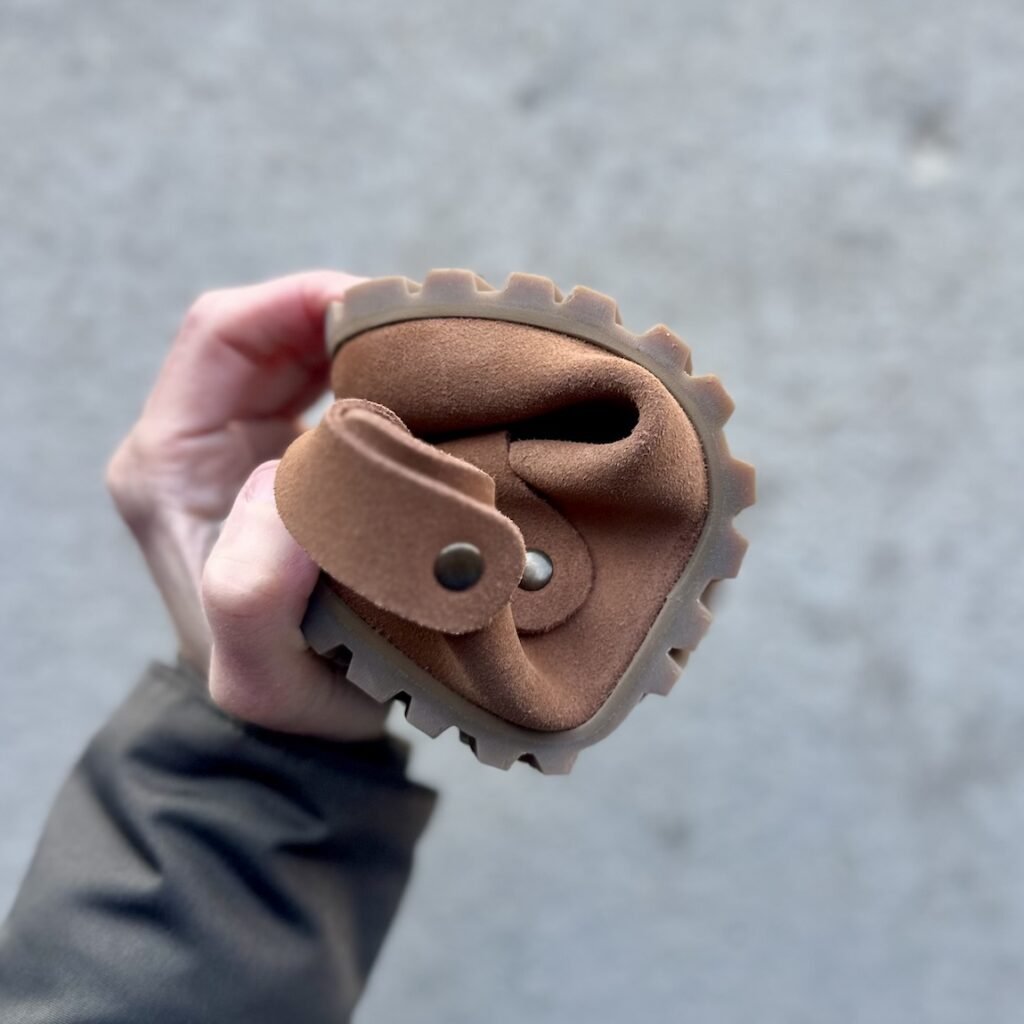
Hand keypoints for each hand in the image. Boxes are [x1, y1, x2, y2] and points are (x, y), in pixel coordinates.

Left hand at [106, 272, 387, 740]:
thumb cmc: (283, 695)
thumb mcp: (258, 672)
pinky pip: (332, 390)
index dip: (295, 300)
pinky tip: (425, 394)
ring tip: (433, 355)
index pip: (220, 336)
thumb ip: (252, 588)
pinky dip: (380, 377)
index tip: (377, 310)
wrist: (304, 718)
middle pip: (264, 330)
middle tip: (425, 330)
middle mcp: (200, 445)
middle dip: (343, 312)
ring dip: (366, 342)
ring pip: (302, 352)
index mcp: (169, 466)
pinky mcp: (295, 459)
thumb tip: (288, 479)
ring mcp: (247, 448)